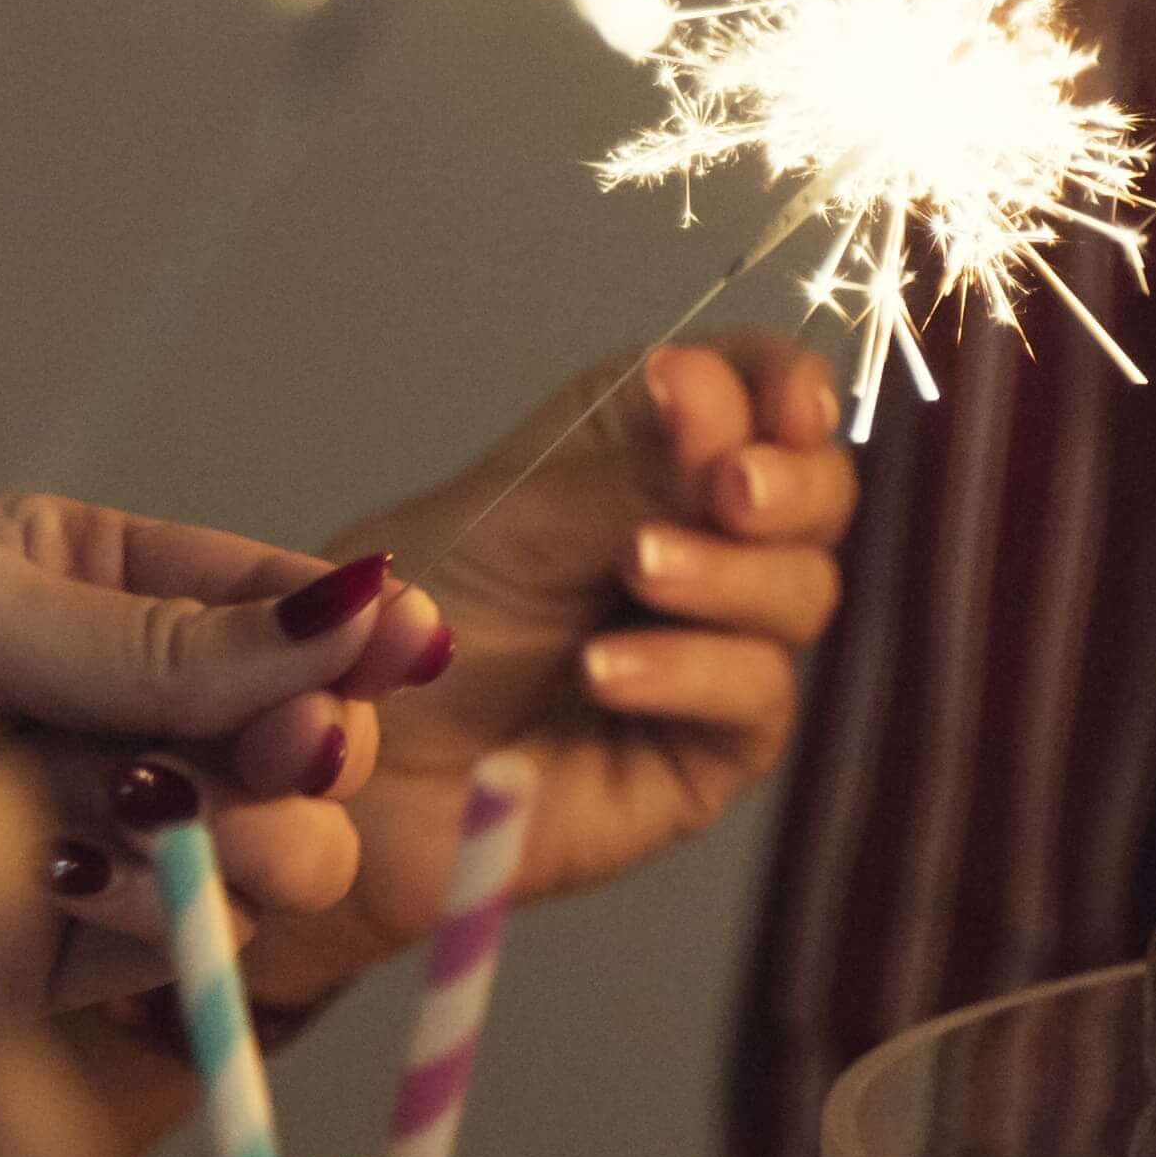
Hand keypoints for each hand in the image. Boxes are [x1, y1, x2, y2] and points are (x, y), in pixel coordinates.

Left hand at [0, 495, 445, 1010]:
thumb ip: (153, 638)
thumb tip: (362, 612)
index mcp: (80, 585)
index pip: (272, 613)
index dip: (348, 639)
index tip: (398, 661)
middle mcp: (93, 714)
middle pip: (279, 747)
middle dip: (296, 757)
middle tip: (279, 767)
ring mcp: (69, 841)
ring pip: (241, 859)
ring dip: (240, 852)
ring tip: (191, 845)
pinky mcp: (30, 962)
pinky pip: (157, 955)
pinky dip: (158, 935)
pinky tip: (93, 903)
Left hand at [291, 338, 858, 994]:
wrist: (339, 769)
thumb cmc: (398, 630)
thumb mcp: (516, 521)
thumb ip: (639, 472)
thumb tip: (737, 402)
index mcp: (646, 454)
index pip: (761, 393)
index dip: (784, 387)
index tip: (780, 401)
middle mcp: (699, 543)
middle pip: (816, 493)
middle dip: (787, 482)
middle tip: (730, 487)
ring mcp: (715, 647)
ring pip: (801, 591)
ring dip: (728, 573)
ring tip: (639, 573)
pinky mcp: (710, 748)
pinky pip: (755, 696)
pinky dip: (691, 669)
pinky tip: (609, 670)